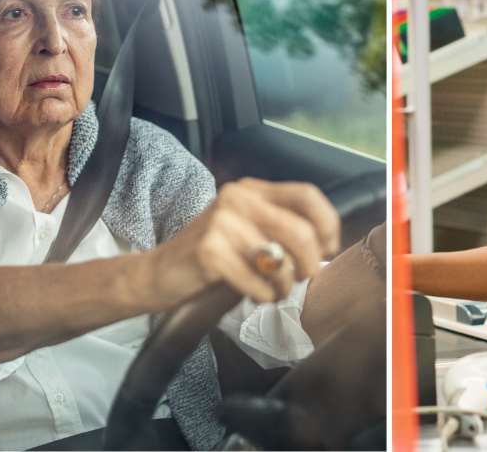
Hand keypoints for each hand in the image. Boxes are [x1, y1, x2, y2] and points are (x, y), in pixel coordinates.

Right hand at [149, 178, 340, 304]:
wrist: (159, 272)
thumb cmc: (212, 256)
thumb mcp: (247, 230)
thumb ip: (280, 228)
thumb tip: (324, 245)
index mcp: (252, 190)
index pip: (307, 195)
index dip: (327, 224)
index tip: (328, 248)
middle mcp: (238, 198)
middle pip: (301, 231)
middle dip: (309, 264)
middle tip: (300, 278)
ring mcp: (222, 222)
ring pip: (280, 261)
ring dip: (284, 286)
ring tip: (274, 292)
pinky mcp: (209, 250)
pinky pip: (256, 280)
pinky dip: (262, 295)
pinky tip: (255, 295)